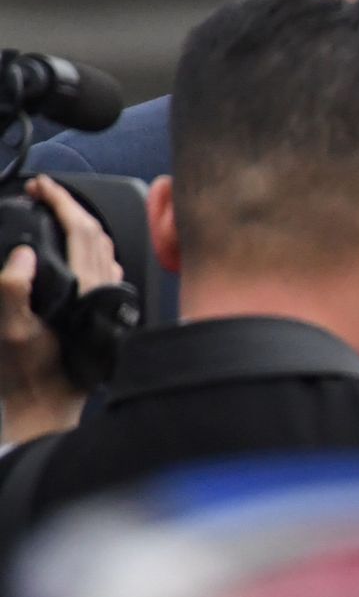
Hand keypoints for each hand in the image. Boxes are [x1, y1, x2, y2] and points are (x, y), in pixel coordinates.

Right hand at [1, 176, 122, 443]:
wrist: (50, 409)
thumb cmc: (31, 376)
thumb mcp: (11, 331)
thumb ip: (12, 291)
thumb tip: (22, 256)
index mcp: (87, 291)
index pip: (82, 230)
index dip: (61, 202)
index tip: (41, 187)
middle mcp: (104, 293)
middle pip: (97, 234)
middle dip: (71, 206)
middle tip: (43, 193)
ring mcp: (109, 303)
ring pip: (105, 250)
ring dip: (82, 225)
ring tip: (57, 212)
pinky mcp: (106, 314)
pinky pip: (106, 271)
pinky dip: (91, 251)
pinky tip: (80, 251)